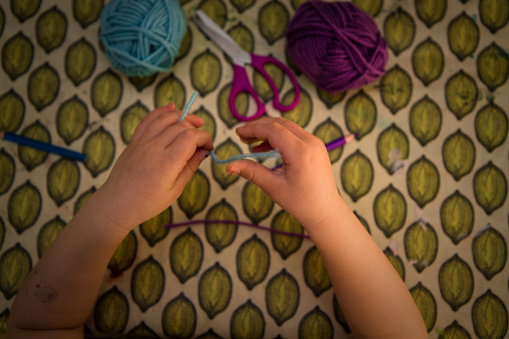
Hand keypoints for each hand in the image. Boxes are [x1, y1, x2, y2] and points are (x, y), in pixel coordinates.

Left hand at [93, 104, 213, 230]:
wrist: (117, 204)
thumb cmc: (148, 202)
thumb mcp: (175, 190)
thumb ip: (190, 167)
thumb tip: (204, 152)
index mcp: (167, 163)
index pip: (191, 138)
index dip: (205, 138)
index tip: (209, 147)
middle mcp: (154, 148)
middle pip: (181, 126)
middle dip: (197, 129)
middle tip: (203, 141)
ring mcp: (142, 142)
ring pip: (166, 118)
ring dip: (183, 116)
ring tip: (194, 122)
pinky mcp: (134, 141)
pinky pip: (148, 119)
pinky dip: (161, 111)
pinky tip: (171, 107)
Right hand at [226, 117, 340, 230]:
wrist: (326, 211)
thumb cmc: (301, 202)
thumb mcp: (274, 187)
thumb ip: (252, 172)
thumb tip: (229, 166)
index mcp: (300, 152)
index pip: (273, 129)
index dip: (253, 129)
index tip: (237, 133)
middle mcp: (310, 142)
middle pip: (279, 124)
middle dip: (259, 127)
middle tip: (241, 136)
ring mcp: (315, 143)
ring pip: (287, 127)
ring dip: (268, 131)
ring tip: (250, 143)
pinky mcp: (316, 146)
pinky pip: (294, 134)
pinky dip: (279, 137)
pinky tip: (265, 148)